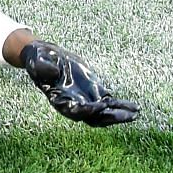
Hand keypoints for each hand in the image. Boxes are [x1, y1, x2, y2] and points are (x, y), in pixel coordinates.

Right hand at [21, 41, 139, 126]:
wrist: (45, 55)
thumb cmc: (38, 59)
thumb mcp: (37, 61)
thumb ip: (44, 68)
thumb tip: (53, 72)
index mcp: (59, 100)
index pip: (76, 111)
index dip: (89, 110)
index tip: (102, 106)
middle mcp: (74, 104)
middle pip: (95, 117)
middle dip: (111, 117)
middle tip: (127, 116)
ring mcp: (86, 99)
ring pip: (105, 113)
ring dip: (119, 114)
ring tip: (135, 113)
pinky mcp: (94, 92)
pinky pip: (110, 103)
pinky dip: (121, 106)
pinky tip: (135, 107)